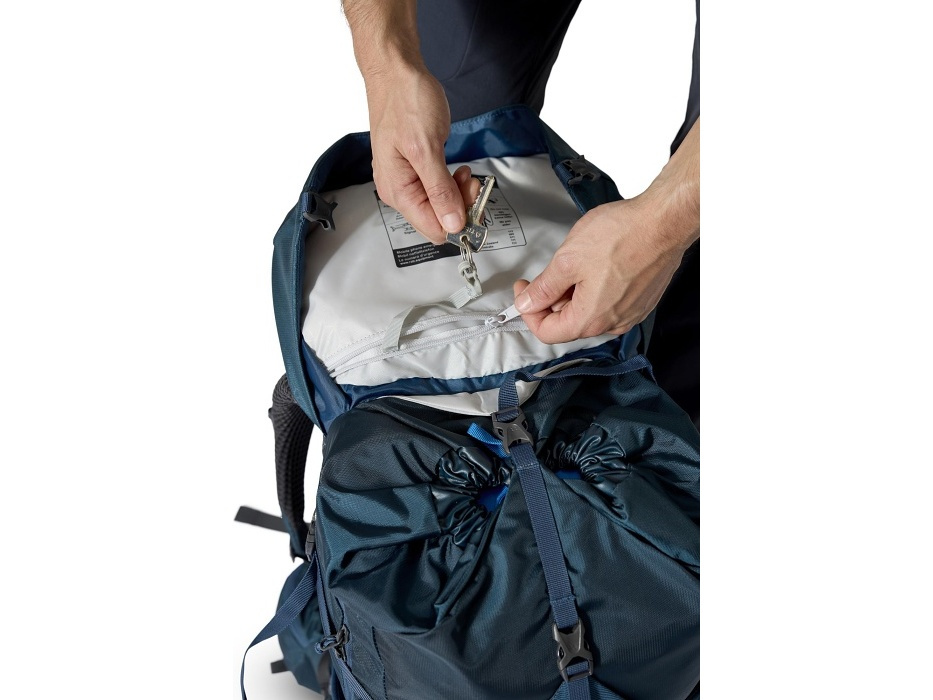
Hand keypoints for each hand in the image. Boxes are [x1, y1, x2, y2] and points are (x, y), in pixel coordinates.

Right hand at [366, 65, 477, 242]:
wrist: (397, 72)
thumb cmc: (406, 101)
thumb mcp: (427, 148)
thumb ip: (440, 190)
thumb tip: (453, 224)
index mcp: (398, 191)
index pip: (434, 229)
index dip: (459, 221)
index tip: (476, 201)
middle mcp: (399, 190)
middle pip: (438, 220)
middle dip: (461, 205)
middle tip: (472, 182)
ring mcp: (406, 181)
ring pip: (440, 206)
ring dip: (458, 193)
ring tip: (464, 171)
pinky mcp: (415, 170)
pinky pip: (438, 190)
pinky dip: (452, 183)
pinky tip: (457, 169)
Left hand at [515, 119, 699, 343]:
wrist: (664, 221)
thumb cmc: (624, 235)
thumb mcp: (568, 260)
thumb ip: (544, 288)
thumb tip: (527, 303)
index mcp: (591, 319)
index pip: (547, 333)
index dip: (528, 312)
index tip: (525, 291)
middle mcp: (613, 323)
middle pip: (568, 323)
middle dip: (552, 301)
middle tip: (550, 272)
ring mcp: (630, 313)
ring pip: (589, 312)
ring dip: (574, 294)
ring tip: (578, 263)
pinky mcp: (641, 301)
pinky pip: (609, 303)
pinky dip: (596, 290)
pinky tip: (598, 265)